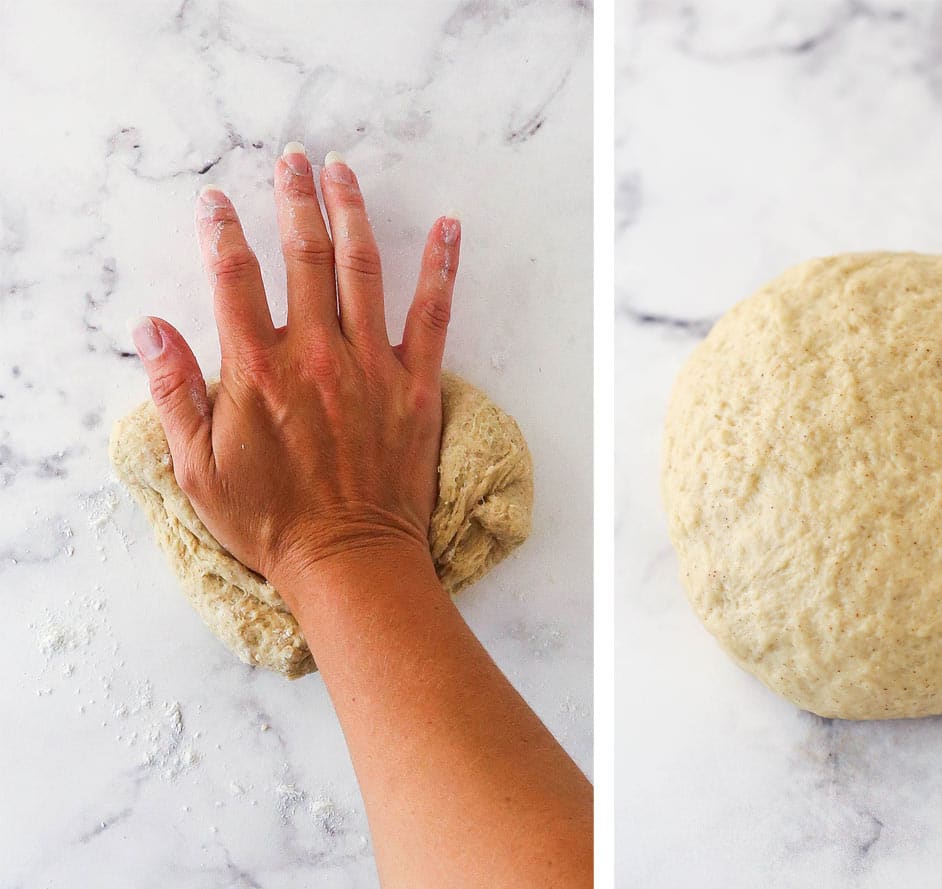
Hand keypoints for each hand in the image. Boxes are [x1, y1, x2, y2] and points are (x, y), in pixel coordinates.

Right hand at [129, 144, 460, 597]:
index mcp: (258, 371)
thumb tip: (150, 328)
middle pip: (304, 255)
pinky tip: (448, 228)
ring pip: (363, 269)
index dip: (223, 231)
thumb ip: (172, 393)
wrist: (349, 561)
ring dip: (352, 212)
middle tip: (292, 159)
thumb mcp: (197, 469)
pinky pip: (434, 314)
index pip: (234, 277)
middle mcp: (316, 355)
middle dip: (294, 199)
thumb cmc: (272, 522)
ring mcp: (372, 366)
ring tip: (343, 171)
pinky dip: (442, 267)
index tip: (217, 201)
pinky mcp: (416, 385)